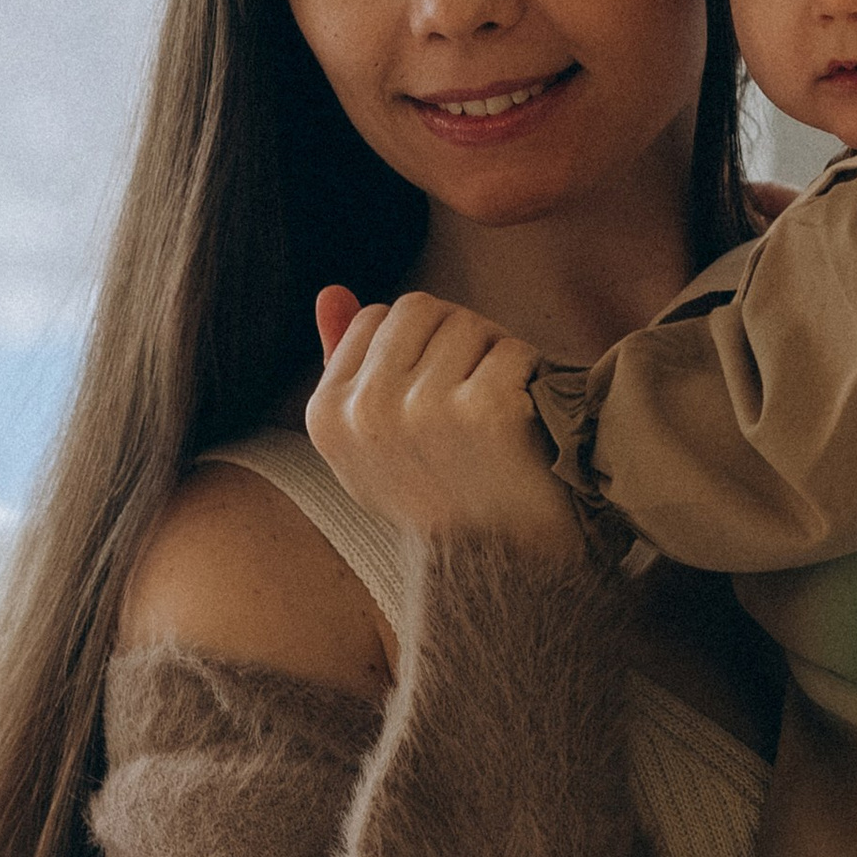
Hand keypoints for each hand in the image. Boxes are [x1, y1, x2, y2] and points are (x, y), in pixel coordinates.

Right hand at [307, 285, 582, 558]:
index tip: (434, 396)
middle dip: (455, 339)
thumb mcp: (370, 438)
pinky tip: (524, 419)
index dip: (416, 346)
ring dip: (493, 354)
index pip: (376, 317)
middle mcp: (366, 411)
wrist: (497, 566)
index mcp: (327, 415)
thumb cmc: (437, 492)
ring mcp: (424, 410)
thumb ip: (344, 360)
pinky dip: (530, 374)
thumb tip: (332, 289)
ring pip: (468, 323)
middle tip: (473, 394)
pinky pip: (512, 349)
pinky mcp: (484, 411)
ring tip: (497, 410)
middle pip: (420, 308)